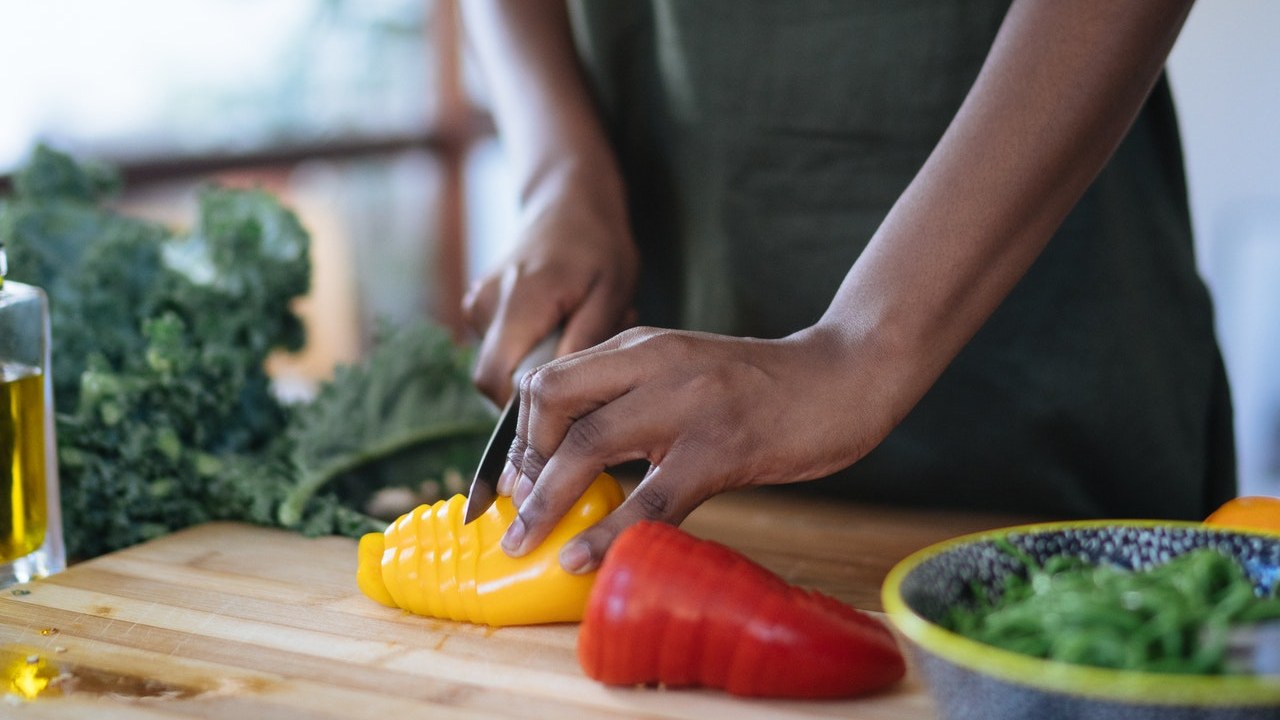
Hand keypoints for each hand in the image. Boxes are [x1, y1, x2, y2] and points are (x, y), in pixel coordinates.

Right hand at [463, 193, 639, 403]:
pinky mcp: (478, 306)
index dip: (525, 408)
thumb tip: (562, 393)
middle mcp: (486, 303)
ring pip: (500, 365)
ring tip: (577, 330)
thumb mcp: (611, 293)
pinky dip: (530, 347)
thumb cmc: (597, 245)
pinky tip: (560, 323)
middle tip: (582, 360)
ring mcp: (477, 304)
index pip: (496, 381)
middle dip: (536, 387)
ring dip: (537, 363)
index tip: (568, 405)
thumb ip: (583, 342)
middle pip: (492, 380)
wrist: (568, 201)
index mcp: (519, 301)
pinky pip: (500, 347)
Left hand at [497, 324, 909, 573]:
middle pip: (550, 402)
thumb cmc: (759, 386)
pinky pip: (650, 498)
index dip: (518, 435)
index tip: (515, 482)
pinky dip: (608, 533)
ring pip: (588, 446)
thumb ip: (632, 398)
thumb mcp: (683, 373)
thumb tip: (574, 460)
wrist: (842, 376)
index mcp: (639, 346)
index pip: (547, 380)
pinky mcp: (721, 447)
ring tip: (525, 544)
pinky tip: (584, 559)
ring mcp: (686, 403)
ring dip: (546, 502)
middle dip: (522, 465)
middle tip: (519, 514)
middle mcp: (653, 362)